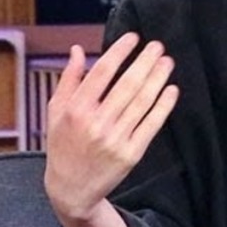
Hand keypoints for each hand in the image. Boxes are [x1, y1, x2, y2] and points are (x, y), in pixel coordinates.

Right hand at [44, 33, 179, 226]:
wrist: (72, 189)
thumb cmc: (63, 146)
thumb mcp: (56, 111)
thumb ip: (68, 79)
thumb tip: (77, 50)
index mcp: (75, 110)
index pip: (102, 72)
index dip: (120, 52)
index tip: (133, 38)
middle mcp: (96, 123)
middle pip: (127, 84)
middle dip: (145, 61)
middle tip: (158, 45)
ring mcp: (115, 139)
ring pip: (142, 101)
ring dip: (158, 78)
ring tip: (166, 61)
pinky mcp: (131, 153)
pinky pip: (152, 124)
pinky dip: (163, 105)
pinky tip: (171, 89)